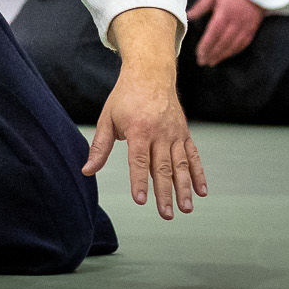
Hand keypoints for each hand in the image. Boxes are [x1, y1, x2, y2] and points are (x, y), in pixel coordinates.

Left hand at [84, 7, 207, 219]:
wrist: (150, 74)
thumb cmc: (125, 97)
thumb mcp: (107, 118)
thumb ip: (100, 146)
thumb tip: (87, 170)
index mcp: (138, 129)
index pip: (138, 160)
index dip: (139, 180)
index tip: (140, 200)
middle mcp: (159, 133)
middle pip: (162, 167)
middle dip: (164, 192)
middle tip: (166, 214)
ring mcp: (174, 134)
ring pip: (180, 165)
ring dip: (184, 188)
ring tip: (185, 208)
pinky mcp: (184, 134)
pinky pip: (193, 156)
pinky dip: (198, 174)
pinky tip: (202, 192)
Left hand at [185, 0, 263, 66]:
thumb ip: (200, 7)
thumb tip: (188, 16)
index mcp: (224, 13)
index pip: (213, 34)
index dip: (206, 45)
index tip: (199, 54)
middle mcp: (236, 22)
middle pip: (222, 42)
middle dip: (212, 54)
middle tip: (202, 62)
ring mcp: (246, 27)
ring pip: (233, 46)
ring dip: (221, 56)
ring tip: (211, 62)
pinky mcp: (252, 29)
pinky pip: (243, 44)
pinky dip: (233, 52)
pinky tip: (225, 56)